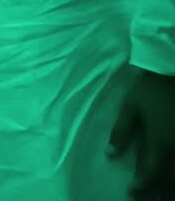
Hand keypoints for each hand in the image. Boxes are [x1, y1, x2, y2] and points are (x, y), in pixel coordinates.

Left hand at [109, 68, 174, 195]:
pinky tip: (172, 177)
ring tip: (161, 191)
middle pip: (170, 179)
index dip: (141, 185)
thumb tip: (110, 153)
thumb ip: (121, 130)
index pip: (150, 172)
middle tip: (146, 196)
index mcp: (160, 140)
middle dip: (157, 190)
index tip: (131, 191)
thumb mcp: (131, 105)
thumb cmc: (152, 88)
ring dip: (171, 185)